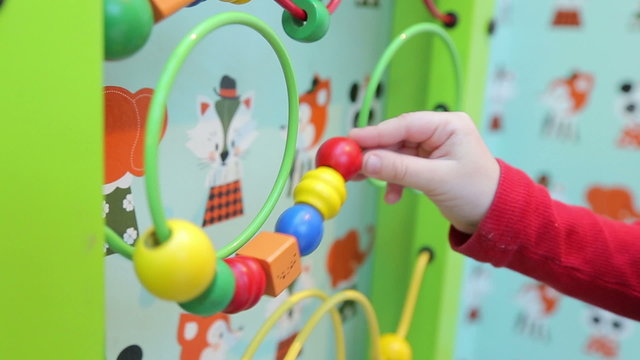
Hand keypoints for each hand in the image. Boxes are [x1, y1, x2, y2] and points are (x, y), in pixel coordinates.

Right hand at [348, 111, 499, 233]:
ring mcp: (433, 148)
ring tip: (362, 181)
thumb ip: (399, 169)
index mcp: (448, 125)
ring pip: (396, 153)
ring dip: (381, 169)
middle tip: (349, 164)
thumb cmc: (476, 194)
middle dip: (374, 153)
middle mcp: (439, 132)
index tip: (351, 141)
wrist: (495, 218)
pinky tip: (392, 196)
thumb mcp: (435, 180)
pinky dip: (394, 180)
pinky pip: (402, 166)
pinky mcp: (428, 164)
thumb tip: (366, 161)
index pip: (404, 125)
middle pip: (396, 138)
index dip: (375, 133)